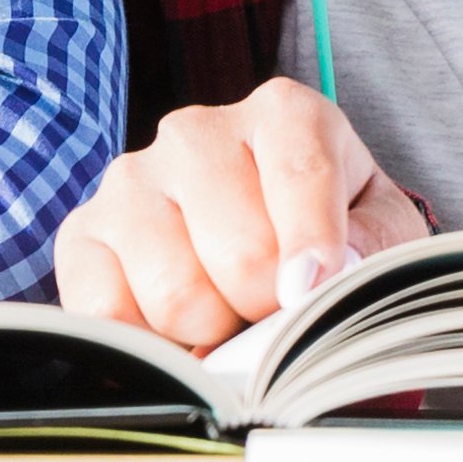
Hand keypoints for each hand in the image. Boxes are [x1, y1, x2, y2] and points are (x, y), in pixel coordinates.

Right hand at [49, 84, 435, 349]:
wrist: (263, 251)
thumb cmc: (330, 237)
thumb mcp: (380, 232)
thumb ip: (373, 244)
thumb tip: (327, 269)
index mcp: (284, 115)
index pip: (301, 171)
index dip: (311, 244)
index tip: (309, 292)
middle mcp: (197, 132)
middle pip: (241, 253)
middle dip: (266, 306)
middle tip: (273, 307)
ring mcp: (132, 179)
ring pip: (176, 293)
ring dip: (211, 332)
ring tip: (225, 313)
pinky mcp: (83, 232)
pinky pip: (105, 312)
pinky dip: (150, 347)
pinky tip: (174, 330)